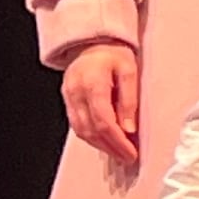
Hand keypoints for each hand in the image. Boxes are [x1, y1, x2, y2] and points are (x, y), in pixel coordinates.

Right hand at [60, 44, 141, 168]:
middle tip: (127, 157)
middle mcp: (75, 93)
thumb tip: (129, 128)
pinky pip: (76, 124)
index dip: (117, 141)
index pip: (103, 121)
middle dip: (109, 148)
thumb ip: (129, 100)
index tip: (131, 152)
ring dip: (99, 145)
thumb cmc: (113, 53)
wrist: (91, 41)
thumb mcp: (129, 71)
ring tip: (118, 153)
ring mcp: (68, 97)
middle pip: (90, 130)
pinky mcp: (67, 100)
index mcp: (92, 84)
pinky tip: (104, 141)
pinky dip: (90, 136)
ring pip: (80, 130)